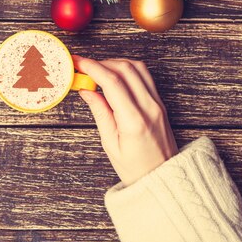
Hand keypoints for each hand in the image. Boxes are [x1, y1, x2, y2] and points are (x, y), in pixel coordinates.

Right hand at [73, 55, 177, 186]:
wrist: (164, 178)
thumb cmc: (135, 168)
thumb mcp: (110, 144)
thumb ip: (100, 113)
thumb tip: (87, 90)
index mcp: (134, 121)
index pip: (112, 83)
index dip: (92, 68)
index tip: (78, 62)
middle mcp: (149, 108)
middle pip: (125, 69)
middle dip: (101, 62)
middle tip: (83, 67)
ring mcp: (157, 104)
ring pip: (137, 68)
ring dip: (115, 63)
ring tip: (98, 71)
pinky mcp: (160, 103)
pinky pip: (145, 76)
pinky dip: (128, 69)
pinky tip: (115, 76)